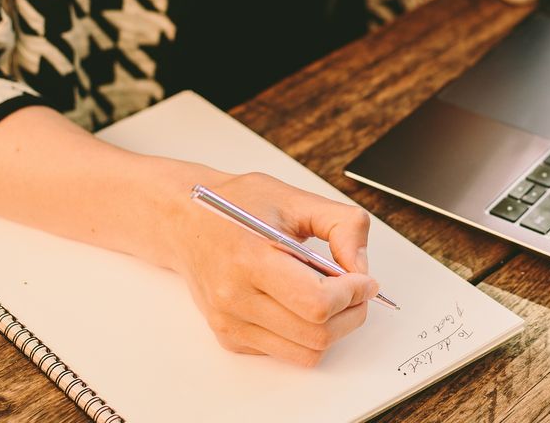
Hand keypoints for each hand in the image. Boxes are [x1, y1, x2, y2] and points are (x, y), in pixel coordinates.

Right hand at [166, 170, 379, 366]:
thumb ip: (341, 224)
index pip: (316, 303)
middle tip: (357, 291)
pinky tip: (298, 302)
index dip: (352, 294)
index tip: (364, 280)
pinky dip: (305, 334)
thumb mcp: (294, 198)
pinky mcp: (230, 337)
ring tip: (333, 298)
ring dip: (333, 328)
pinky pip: (286, 352)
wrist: (185, 221)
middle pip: (317, 335)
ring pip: (306, 352)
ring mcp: (230, 323)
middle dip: (351, 314)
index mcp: (251, 259)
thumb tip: (361, 267)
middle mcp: (235, 298)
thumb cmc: (237, 205)